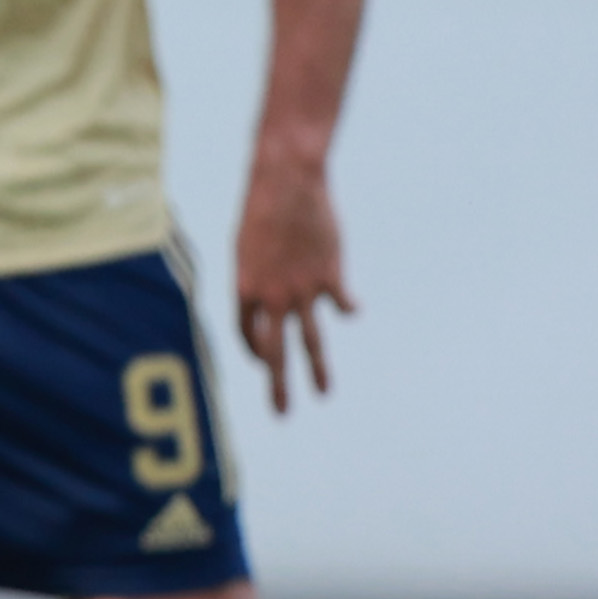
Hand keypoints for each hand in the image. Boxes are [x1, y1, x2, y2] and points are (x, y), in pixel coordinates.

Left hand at [233, 154, 354, 413]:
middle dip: (277, 385)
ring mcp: (302, 290)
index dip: (254, 350)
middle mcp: (271, 298)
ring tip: (323, 394)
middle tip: (281, 415)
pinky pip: (342, 304)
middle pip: (273, 352)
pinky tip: (353, 310)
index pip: (246, 334)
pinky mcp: (329, 276)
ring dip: (317, 370)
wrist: (286, 183)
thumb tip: (267, 300)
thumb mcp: (248, 247)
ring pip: (310, 340)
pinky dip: (349, 308)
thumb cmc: (262, 210)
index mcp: (244, 290)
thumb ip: (258, 278)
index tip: (263, 361)